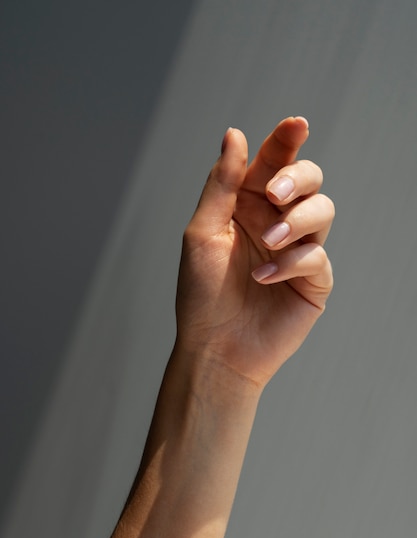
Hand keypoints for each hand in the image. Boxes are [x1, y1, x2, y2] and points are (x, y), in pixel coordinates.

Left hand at [175, 117, 333, 387]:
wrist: (215, 346)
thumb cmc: (202, 292)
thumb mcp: (202, 231)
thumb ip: (222, 184)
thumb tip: (235, 134)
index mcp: (247, 205)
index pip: (273, 162)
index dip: (286, 140)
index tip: (296, 124)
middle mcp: (276, 222)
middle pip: (308, 179)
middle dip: (297, 178)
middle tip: (274, 194)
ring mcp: (297, 250)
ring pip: (323, 210)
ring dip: (297, 220)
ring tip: (270, 240)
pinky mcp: (313, 280)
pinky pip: (318, 257)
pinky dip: (292, 262)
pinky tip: (263, 277)